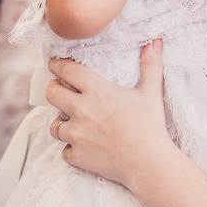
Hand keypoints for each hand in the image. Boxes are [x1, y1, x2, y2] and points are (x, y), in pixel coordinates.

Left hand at [46, 40, 173, 187]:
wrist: (148, 162)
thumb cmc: (150, 126)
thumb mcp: (151, 92)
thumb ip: (151, 65)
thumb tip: (154, 43)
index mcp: (97, 91)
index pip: (66, 70)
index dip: (56, 65)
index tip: (55, 65)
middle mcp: (81, 110)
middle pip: (51, 93)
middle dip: (54, 90)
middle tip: (62, 92)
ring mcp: (76, 134)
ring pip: (54, 124)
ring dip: (61, 122)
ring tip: (73, 122)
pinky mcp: (77, 155)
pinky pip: (64, 150)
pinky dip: (71, 149)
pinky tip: (83, 146)